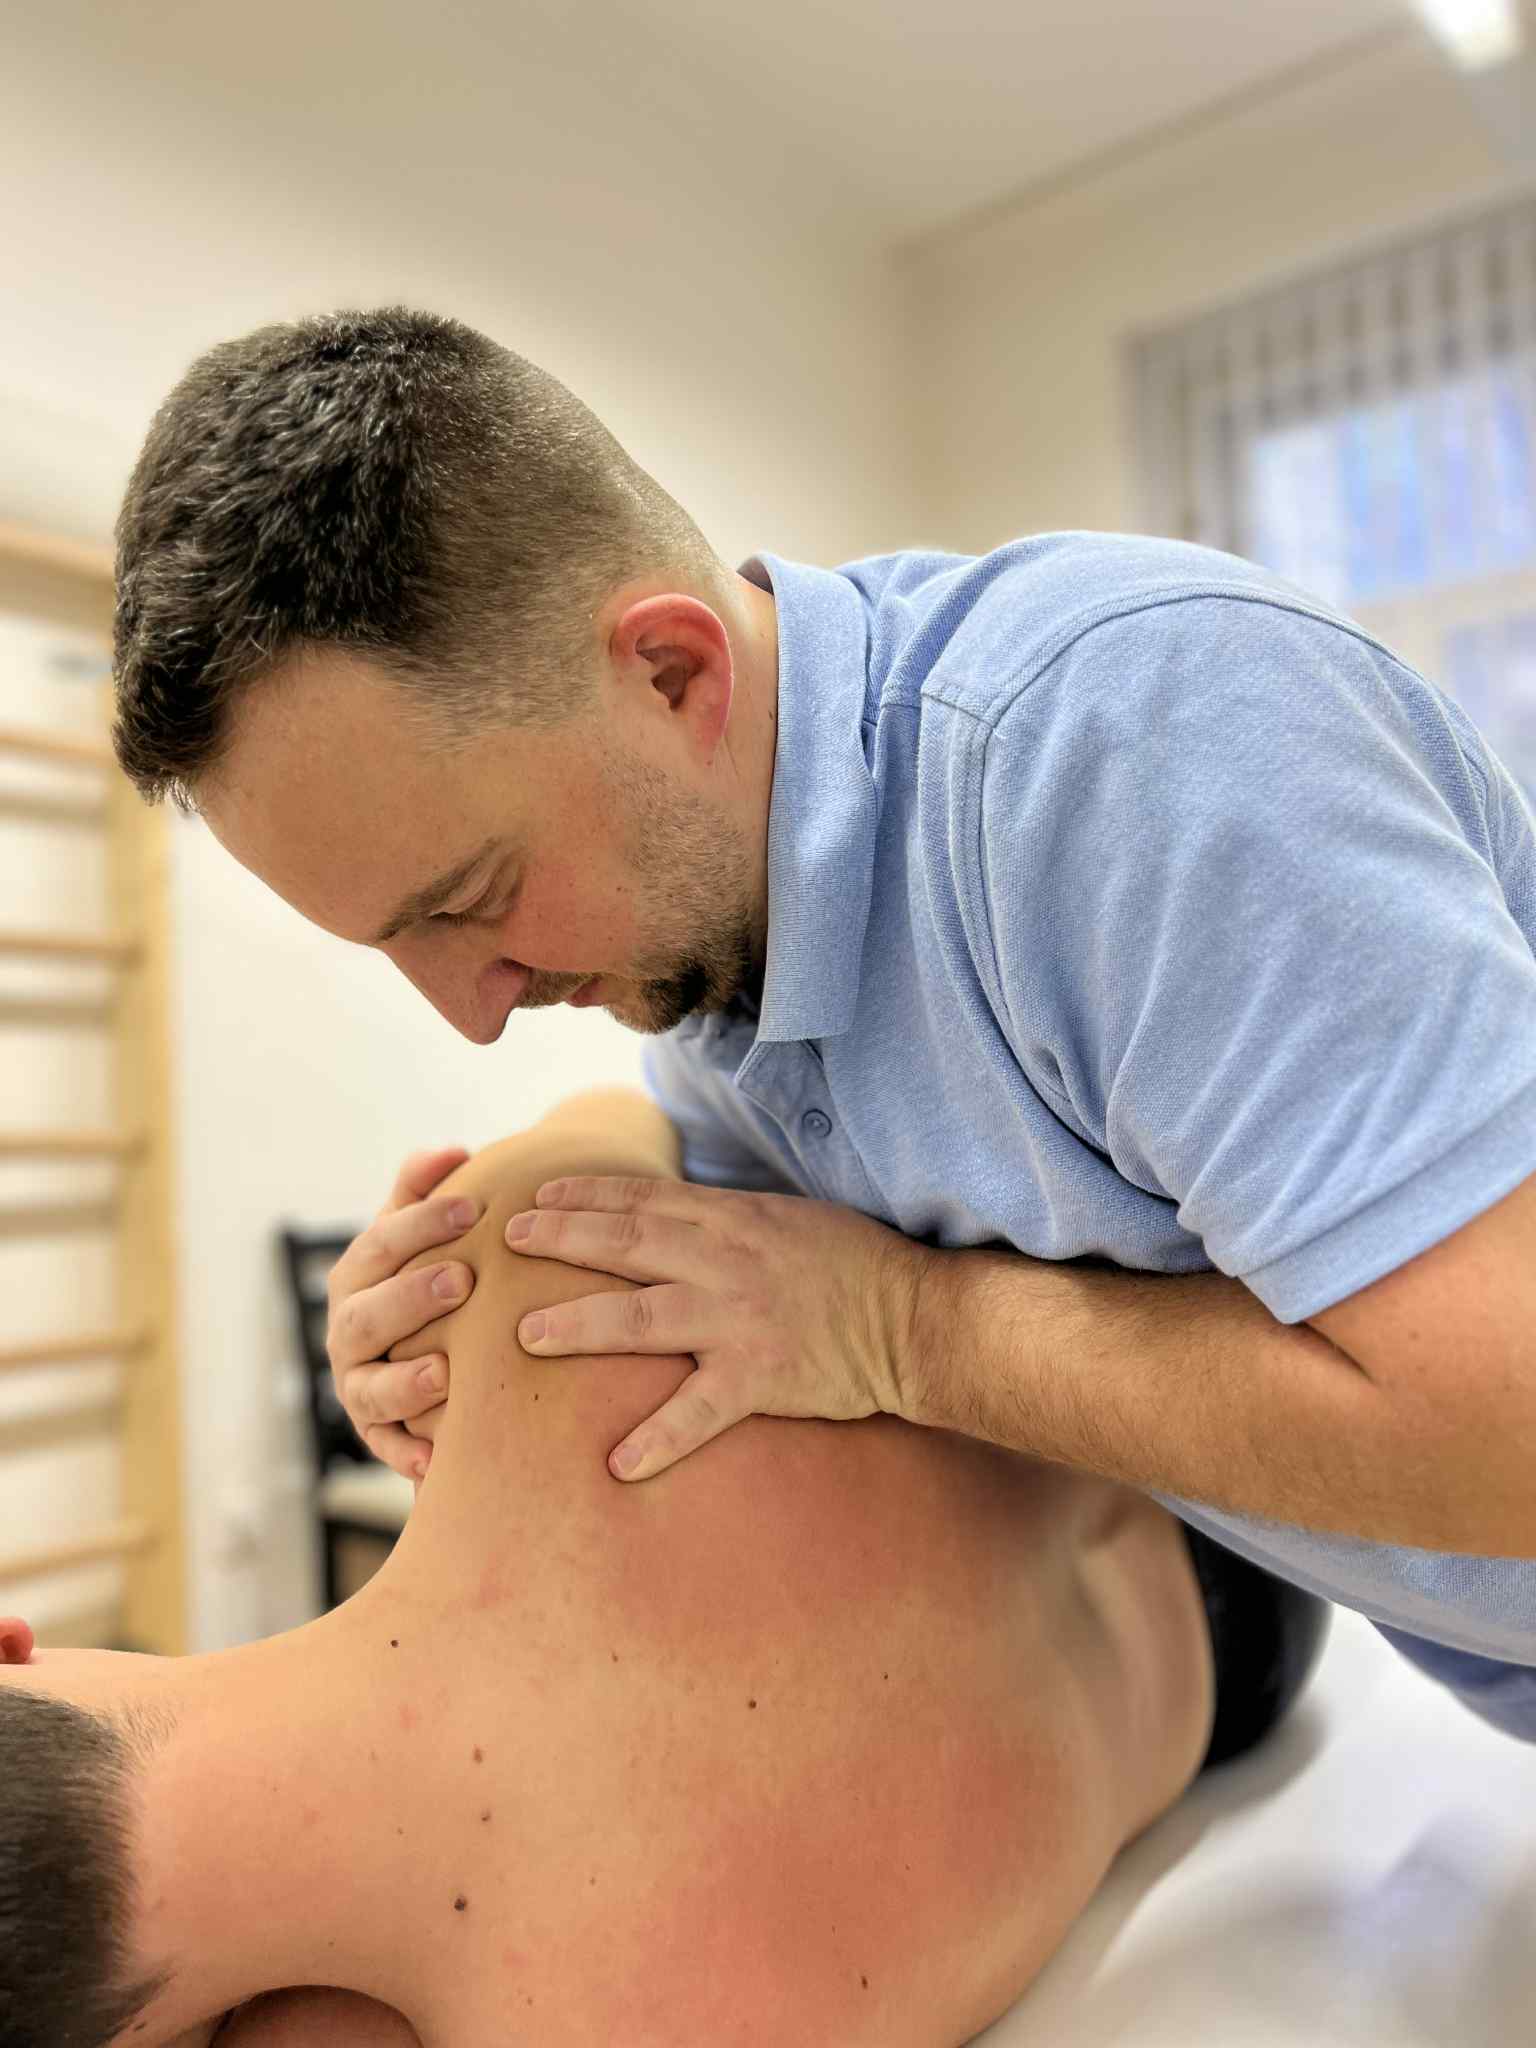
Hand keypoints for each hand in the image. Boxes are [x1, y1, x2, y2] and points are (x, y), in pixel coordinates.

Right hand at [325, 1145, 478, 1480]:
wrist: (427, 1355)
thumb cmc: (428, 1277)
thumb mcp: (420, 1233)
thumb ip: (426, 1191)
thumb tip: (452, 1150)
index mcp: (357, 1277)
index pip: (380, 1245)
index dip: (421, 1225)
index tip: (472, 1208)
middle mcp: (348, 1333)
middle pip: (368, 1317)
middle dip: (411, 1298)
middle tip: (464, 1279)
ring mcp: (359, 1387)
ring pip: (369, 1390)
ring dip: (404, 1383)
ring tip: (445, 1373)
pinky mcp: (379, 1436)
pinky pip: (389, 1451)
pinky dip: (408, 1456)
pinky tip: (438, 1460)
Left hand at [502, 1178, 929, 1481]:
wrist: (916, 1320)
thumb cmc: (857, 1266)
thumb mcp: (788, 1218)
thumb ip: (726, 1219)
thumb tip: (672, 1213)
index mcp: (733, 1220)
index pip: (644, 1199)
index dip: (586, 1196)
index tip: (536, 1197)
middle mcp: (727, 1263)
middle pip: (626, 1244)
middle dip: (561, 1239)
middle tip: (507, 1242)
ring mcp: (739, 1321)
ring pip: (641, 1318)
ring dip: (579, 1325)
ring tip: (526, 1335)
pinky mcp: (760, 1378)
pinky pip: (697, 1413)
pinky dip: (657, 1439)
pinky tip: (617, 1464)